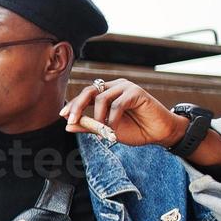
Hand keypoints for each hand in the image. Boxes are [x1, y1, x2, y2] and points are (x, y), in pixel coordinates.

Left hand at [60, 78, 184, 147]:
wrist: (158, 133)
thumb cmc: (134, 130)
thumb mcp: (106, 130)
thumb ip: (89, 126)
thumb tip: (67, 126)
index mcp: (107, 92)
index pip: (85, 95)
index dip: (73, 105)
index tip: (62, 117)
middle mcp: (115, 87)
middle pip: (89, 91)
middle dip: (77, 106)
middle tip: (71, 120)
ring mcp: (126, 87)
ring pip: (102, 98)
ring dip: (98, 117)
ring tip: (101, 131)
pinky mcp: (137, 92)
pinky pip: (118, 104)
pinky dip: (113, 118)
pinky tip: (113, 129)